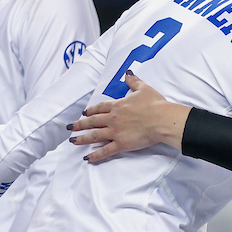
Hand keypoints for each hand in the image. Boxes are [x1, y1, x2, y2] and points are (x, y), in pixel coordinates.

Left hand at [69, 73, 190, 162]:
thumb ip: (134, 81)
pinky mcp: (121, 144)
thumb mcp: (144, 89)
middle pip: (92, 122)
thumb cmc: (155, 104)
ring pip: (94, 135)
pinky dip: (96, 155)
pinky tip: (88, 158)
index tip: (84, 113)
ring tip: (73, 141)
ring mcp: (115, 132)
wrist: (162, 119)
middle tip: (70, 127)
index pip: (100, 108)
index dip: (91, 110)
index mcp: (118, 105)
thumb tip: (128, 73)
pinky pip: (105, 150)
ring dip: (82, 138)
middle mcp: (113, 118)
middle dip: (80, 124)